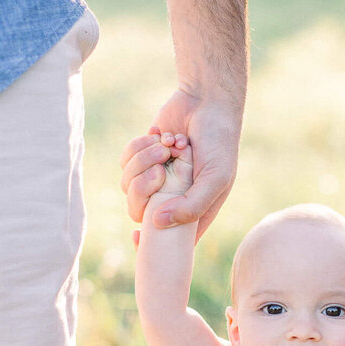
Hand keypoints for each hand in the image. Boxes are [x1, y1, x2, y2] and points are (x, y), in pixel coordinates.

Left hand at [127, 89, 240, 239]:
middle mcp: (172, 197)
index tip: (136, 237)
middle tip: (161, 168)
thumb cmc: (219, 142)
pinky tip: (161, 136)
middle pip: (138, 211)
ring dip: (145, 160)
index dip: (151, 243)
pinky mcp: (143, 156)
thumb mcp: (215, 178)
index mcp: (193, 209)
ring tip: (168, 144)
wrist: (208, 102)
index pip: (169, 239)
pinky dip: (140, 146)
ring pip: (129, 185)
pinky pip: (125, 162)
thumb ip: (191, 206)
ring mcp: (156, 177)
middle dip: (144, 188)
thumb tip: (156, 224)